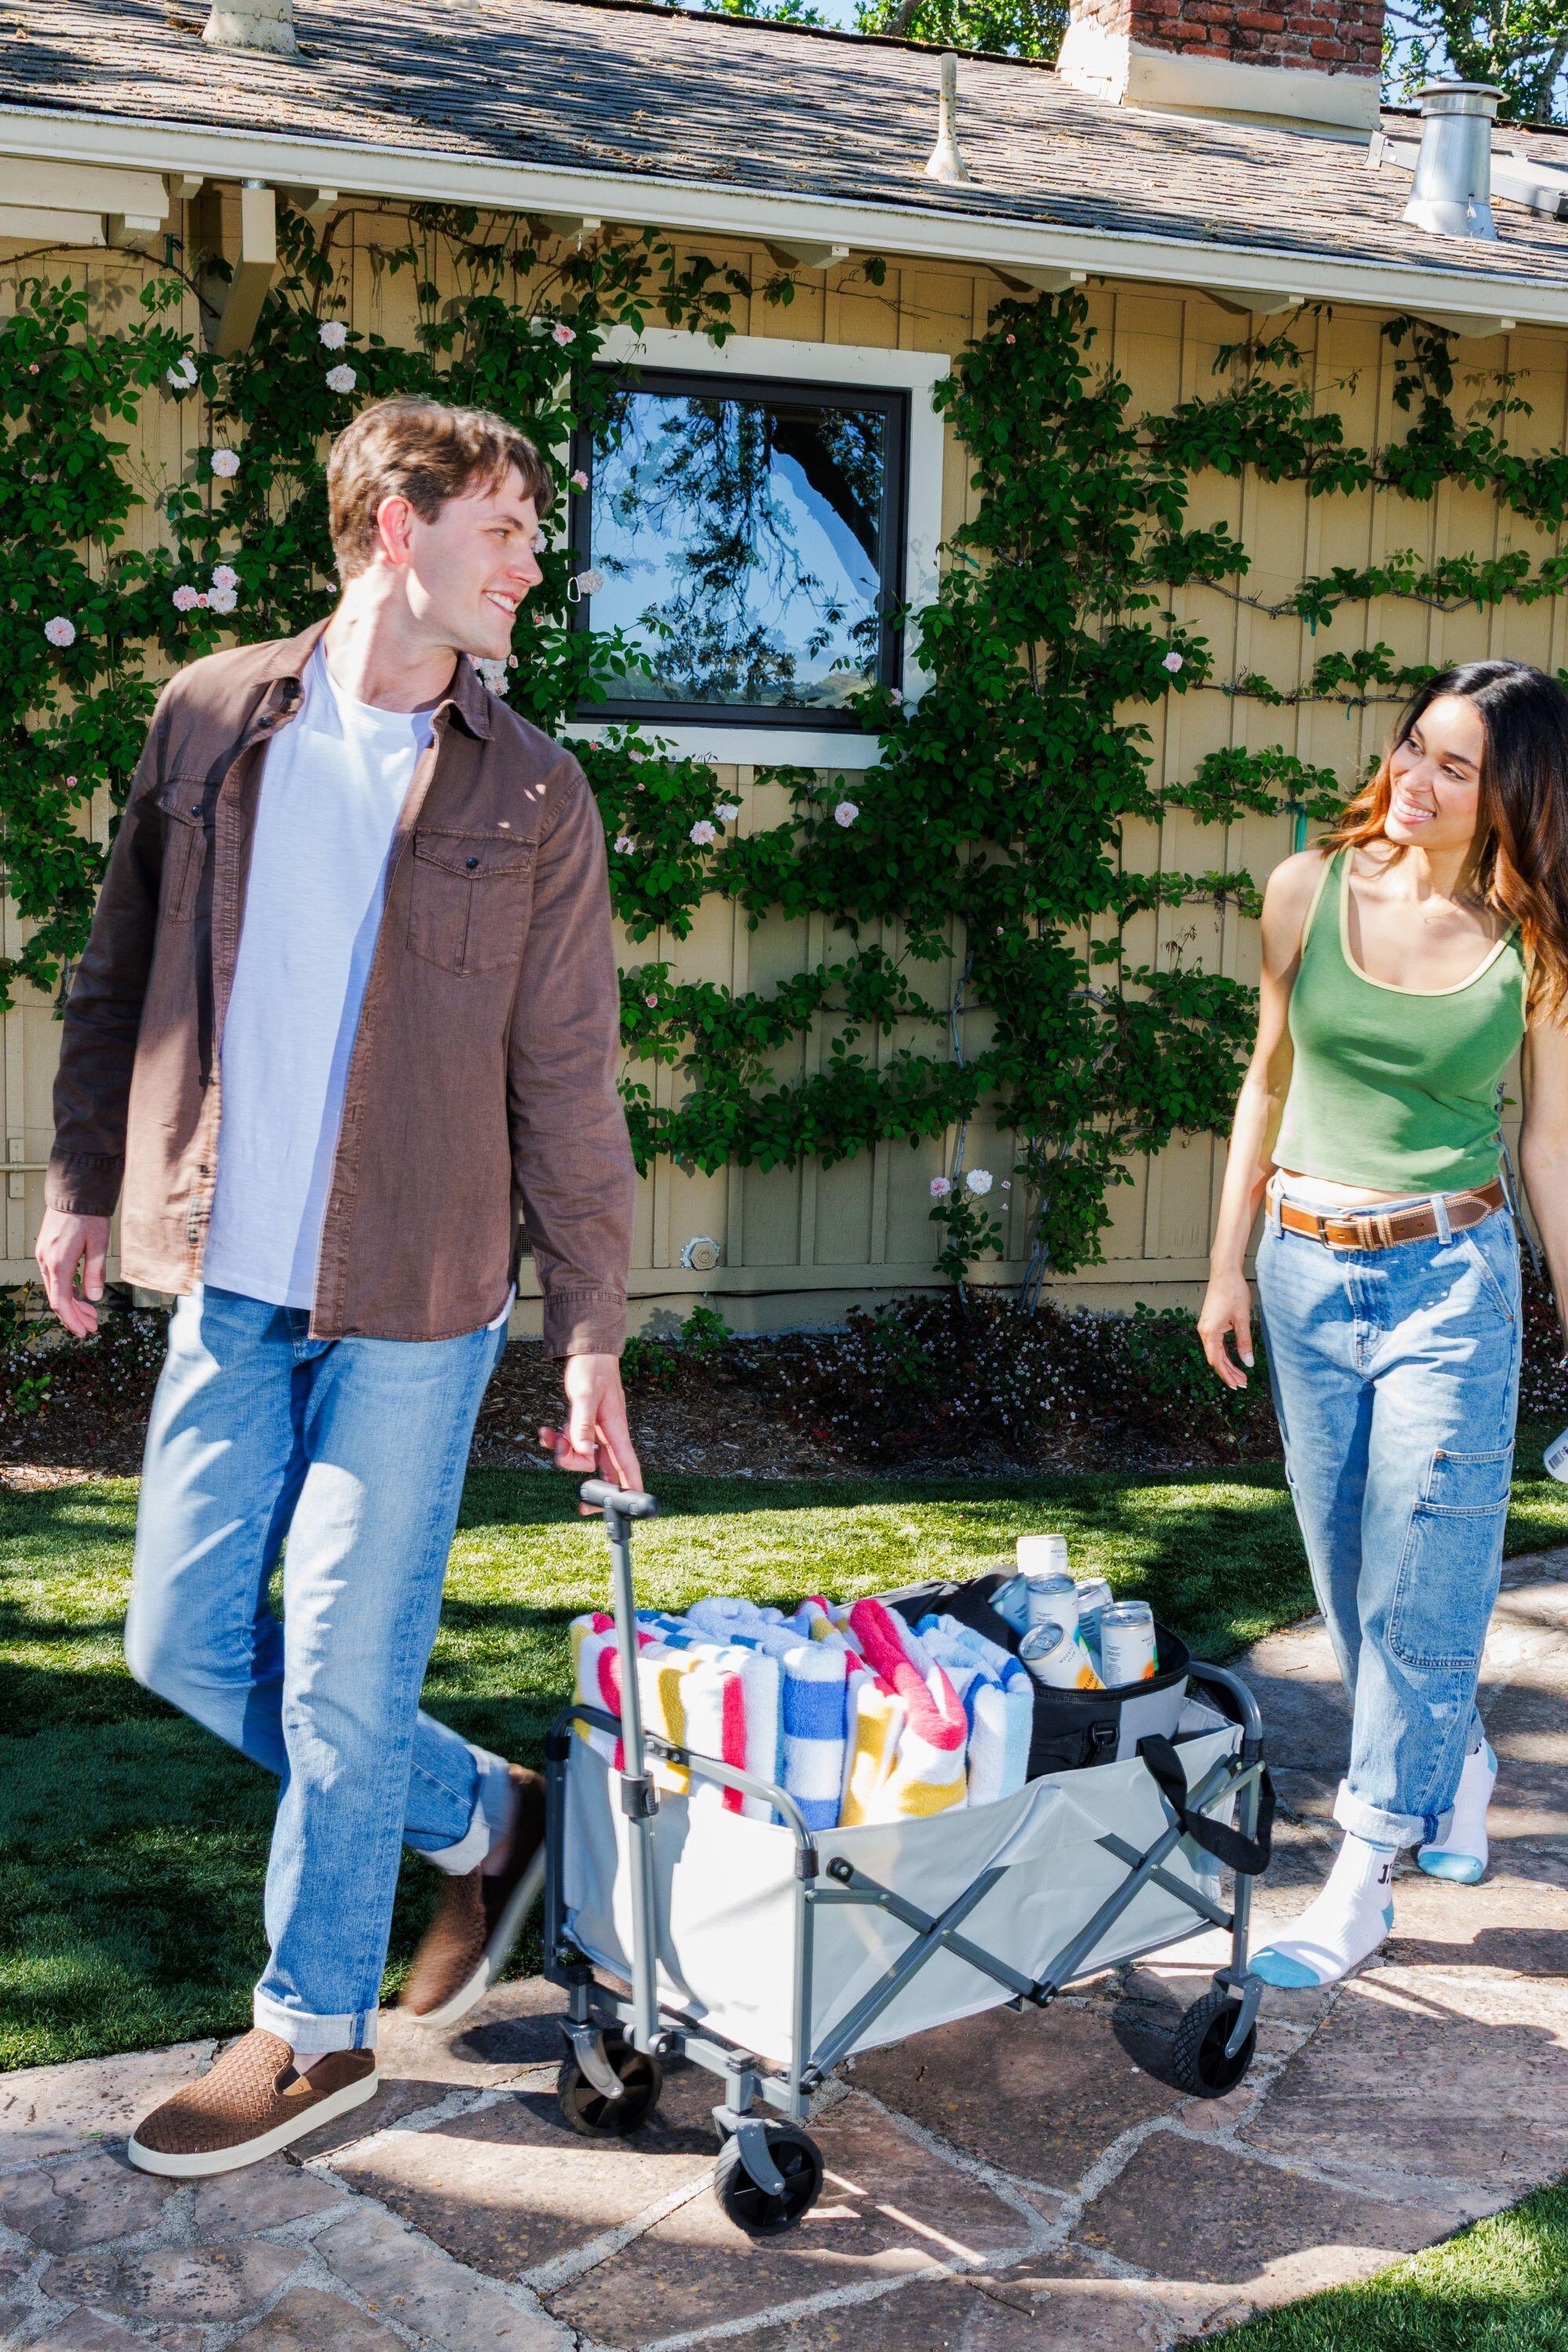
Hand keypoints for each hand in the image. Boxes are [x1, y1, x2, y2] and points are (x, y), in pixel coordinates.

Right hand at [35, 1209, 111, 1338]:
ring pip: (55, 1288)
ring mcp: (44, 1255)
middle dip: (75, 1315)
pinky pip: (54, 1276)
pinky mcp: (47, 1250)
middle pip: (57, 1298)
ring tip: (91, 1313)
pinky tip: (80, 1294)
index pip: (61, 1302)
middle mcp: (47, 1261)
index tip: (83, 1332)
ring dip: (72, 1303)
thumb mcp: (98, 1245)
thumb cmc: (88, 1214)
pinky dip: (67, 1288)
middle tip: (92, 1326)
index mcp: (58, 1263)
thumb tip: (94, 1297)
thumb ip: (95, 1272)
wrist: (74, 1191)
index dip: (72, 1320)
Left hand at [539, 1351, 643, 1511]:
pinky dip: (557, 1442)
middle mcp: (608, 1436)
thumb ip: (582, 1424)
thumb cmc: (593, 1370)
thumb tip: (583, 1452)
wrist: (588, 1353)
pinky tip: (547, 1431)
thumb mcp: (585, 1395)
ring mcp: (596, 1434)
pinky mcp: (584, 1429)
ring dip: (564, 1454)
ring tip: (553, 1435)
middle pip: (602, 1470)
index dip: (632, 1488)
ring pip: (583, 1460)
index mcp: (616, 1430)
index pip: (628, 1466)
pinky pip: (572, 1446)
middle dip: (582, 1476)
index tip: (633, 1508)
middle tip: (566, 1461)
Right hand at [1198, 1268, 1254, 1390]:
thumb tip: (1249, 1363)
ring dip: (1226, 1365)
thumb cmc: (1233, 1292)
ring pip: (1215, 1352)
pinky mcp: (1209, 1323)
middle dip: (1228, 1373)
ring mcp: (1205, 1327)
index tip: (1238, 1385)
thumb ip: (1244, 1343)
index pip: (1217, 1361)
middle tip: (1242, 1384)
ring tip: (1240, 1375)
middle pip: (1215, 1359)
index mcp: (1210, 1332)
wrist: (1224, 1273)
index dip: (1228, 1375)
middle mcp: (1204, 1331)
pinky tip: (1232, 1359)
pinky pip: (1215, 1344)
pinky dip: (1224, 1354)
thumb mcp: (1243, 1320)